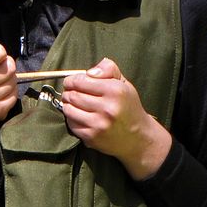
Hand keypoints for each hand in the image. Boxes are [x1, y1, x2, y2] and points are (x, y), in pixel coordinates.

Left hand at [61, 58, 171, 179]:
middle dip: (68, 92)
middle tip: (71, 92)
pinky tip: (78, 116)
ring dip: (67, 105)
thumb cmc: (128, 106)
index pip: (80, 81)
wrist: (138, 137)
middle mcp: (107, 108)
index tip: (71, 82)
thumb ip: (108, 69)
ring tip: (73, 103)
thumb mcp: (123, 83)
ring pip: (68, 109)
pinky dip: (71, 118)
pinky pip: (71, 124)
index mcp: (115, 91)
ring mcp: (99, 124)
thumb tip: (90, 72)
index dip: (71, 80)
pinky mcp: (92, 137)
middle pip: (73, 95)